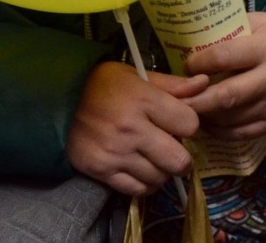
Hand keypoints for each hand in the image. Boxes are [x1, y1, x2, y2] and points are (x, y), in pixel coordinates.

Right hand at [67, 61, 205, 195]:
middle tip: (176, 150)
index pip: (189, 124)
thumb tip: (205, 83)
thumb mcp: (139, 76)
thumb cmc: (105, 85)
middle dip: (183, 157)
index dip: (189, 124)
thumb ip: (173, 84)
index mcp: (143, 100)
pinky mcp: (100, 170)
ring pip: (159, 177)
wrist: (59, 101)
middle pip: (178, 159)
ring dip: (163, 171)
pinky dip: (145, 184)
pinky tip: (143, 171)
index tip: (180, 123)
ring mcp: (114, 152)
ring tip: (157, 159)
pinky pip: (136, 189)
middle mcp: (130, 129)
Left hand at [182, 11, 265, 139]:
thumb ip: (235, 27)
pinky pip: (239, 133)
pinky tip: (207, 122)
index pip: (223, 57)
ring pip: (229, 118)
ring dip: (203, 117)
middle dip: (194, 100)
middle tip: (174, 100)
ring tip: (186, 111)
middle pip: (224, 95)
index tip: (187, 64)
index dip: (198, 63)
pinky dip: (218, 131)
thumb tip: (197, 35)